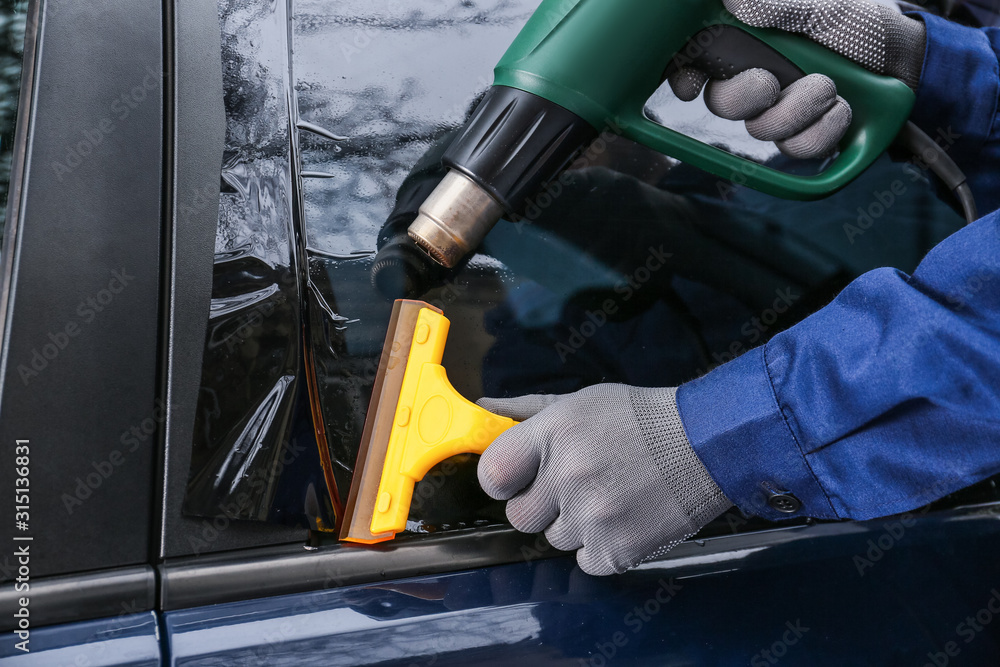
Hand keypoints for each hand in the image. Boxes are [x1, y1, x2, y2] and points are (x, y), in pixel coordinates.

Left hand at [476, 384, 731, 575]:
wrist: (707, 443)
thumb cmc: (640, 419)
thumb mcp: (579, 402)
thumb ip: (525, 410)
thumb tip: (483, 407)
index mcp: (553, 434)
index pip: (492, 475)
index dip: (501, 481)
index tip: (516, 480)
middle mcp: (568, 476)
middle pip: (519, 516)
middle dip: (540, 505)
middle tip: (574, 486)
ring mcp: (593, 516)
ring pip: (555, 539)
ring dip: (576, 524)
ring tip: (610, 495)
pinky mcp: (618, 550)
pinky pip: (586, 561)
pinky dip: (603, 548)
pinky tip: (625, 517)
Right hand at [669, 0, 925, 157]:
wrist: (906, 55)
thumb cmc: (859, 20)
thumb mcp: (817, 3)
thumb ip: (774, 5)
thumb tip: (731, 1)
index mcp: (750, 42)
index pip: (697, 64)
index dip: (685, 77)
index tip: (689, 84)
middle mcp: (759, 78)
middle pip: (721, 103)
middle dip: (746, 97)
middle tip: (770, 83)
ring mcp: (781, 110)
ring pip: (760, 130)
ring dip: (796, 111)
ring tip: (828, 87)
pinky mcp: (807, 136)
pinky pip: (797, 149)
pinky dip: (822, 130)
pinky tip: (841, 109)